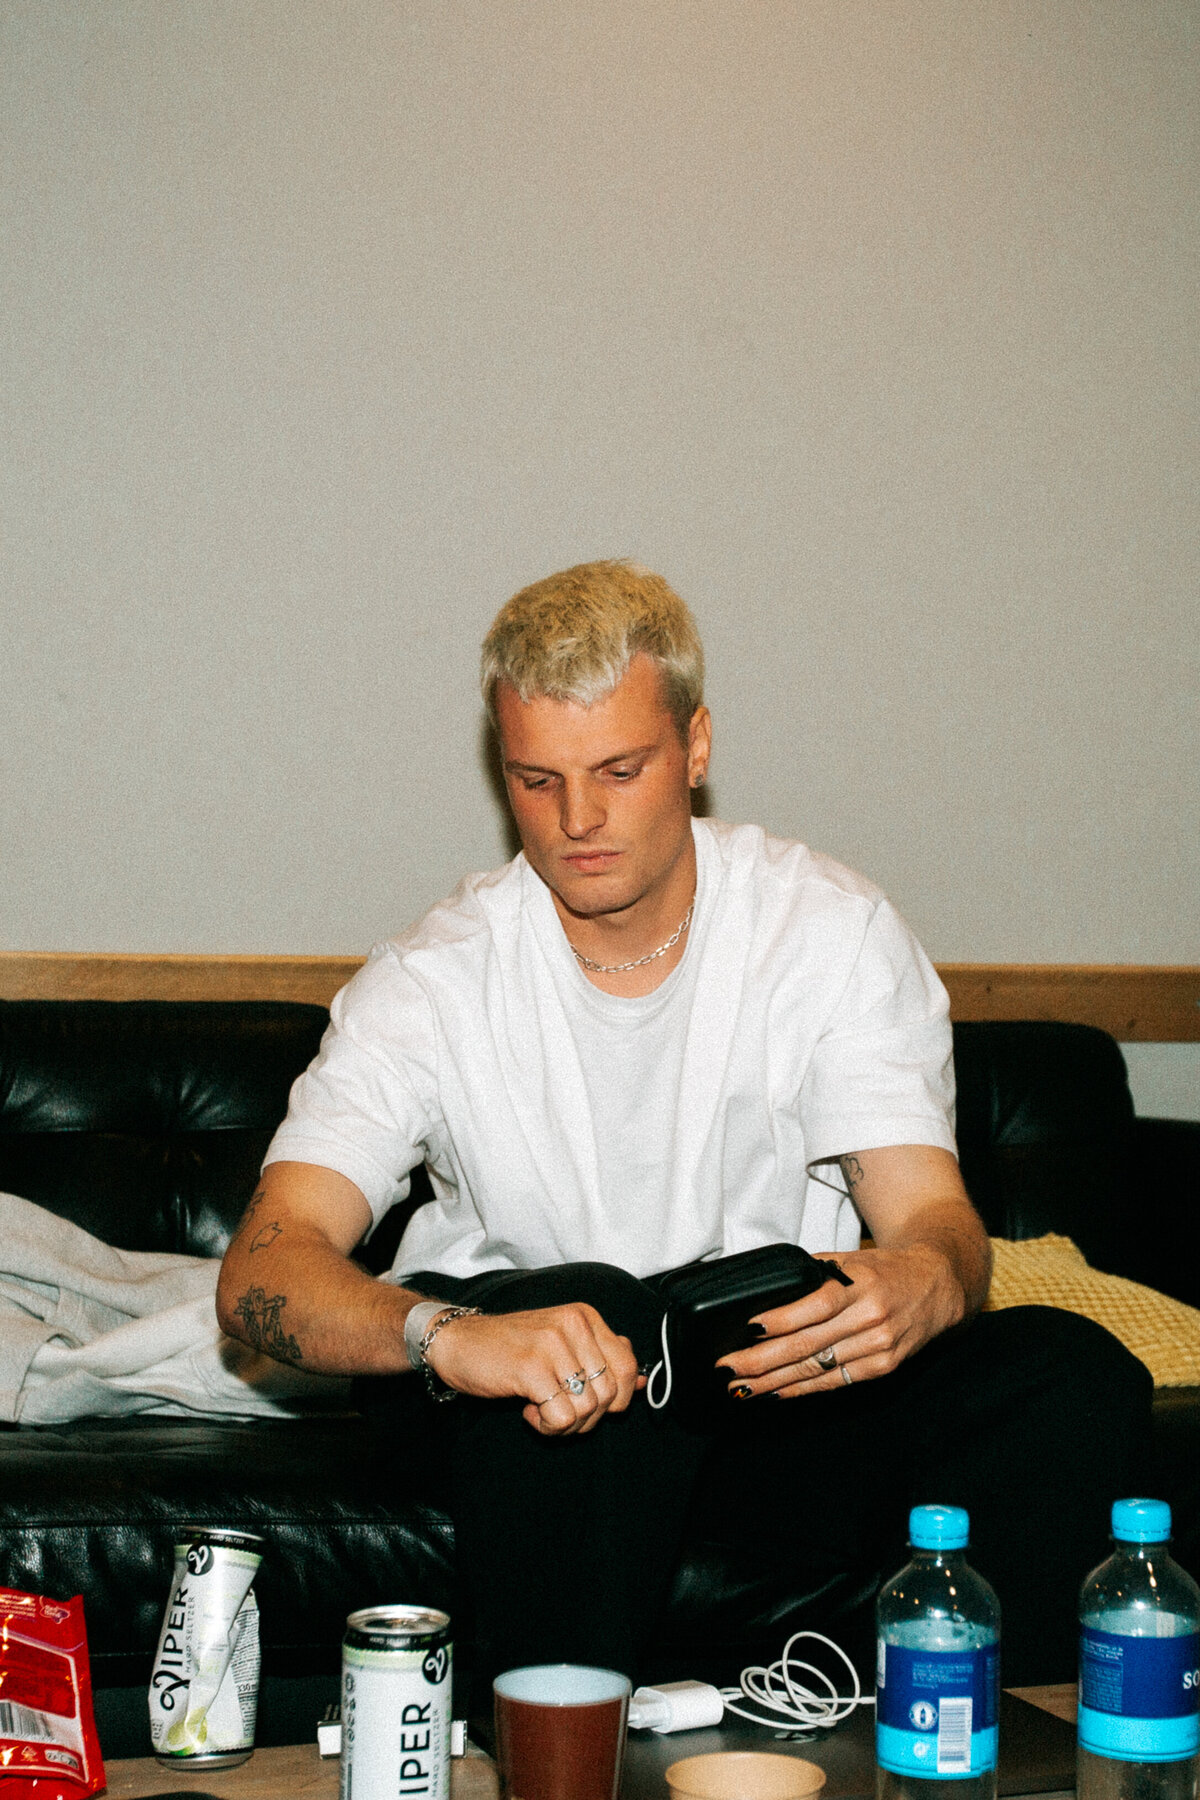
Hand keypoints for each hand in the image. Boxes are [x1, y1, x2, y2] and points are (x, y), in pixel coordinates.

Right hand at [420, 1303, 643, 1434]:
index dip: (617, 1398)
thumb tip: (643, 1383)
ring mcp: (552, 1345)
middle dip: (588, 1417)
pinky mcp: (531, 1369)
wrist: (457, 1341)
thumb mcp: (561, 1342)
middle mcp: (573, 1325)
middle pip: (609, 1393)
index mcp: (585, 1317)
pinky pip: (561, 1418)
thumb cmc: (510, 1347)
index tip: (591, 1403)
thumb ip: (602, 1357)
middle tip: (559, 1411)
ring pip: (587, 1409)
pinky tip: (528, 1410)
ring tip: (541, 1410)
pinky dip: (546, 1426)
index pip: (628, 1366)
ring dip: (565, 1424)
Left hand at [716, 1243, 967, 1397]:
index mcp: (861, 1284)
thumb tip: (766, 1294)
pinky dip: (802, 1389)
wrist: (938, 1286)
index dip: (781, 1320)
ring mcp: (878, 1348)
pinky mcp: (882, 1368)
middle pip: (808, 1345)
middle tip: (728, 1369)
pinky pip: (834, 1382)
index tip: (748, 1329)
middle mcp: (870, 1318)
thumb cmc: (886, 1269)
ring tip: (741, 1388)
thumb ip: (813, 1275)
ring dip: (774, 1382)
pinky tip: (776, 1392)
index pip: (815, 1305)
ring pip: (816, 1370)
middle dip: (762, 1361)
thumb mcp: (851, 1259)